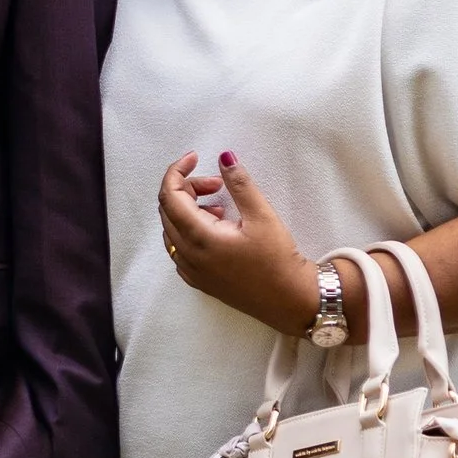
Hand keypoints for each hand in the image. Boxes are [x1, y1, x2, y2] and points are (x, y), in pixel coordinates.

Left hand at [155, 149, 323, 335]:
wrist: (288, 300)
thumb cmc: (278, 259)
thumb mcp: (262, 215)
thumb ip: (239, 184)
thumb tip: (224, 157)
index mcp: (198, 237)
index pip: (170, 195)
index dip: (178, 171)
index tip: (195, 157)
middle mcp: (187, 255)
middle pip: (168, 209)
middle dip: (188, 188)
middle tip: (217, 184)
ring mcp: (190, 270)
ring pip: (172, 228)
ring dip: (188, 209)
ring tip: (220, 206)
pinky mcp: (197, 279)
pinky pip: (179, 247)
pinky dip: (189, 229)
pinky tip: (216, 227)